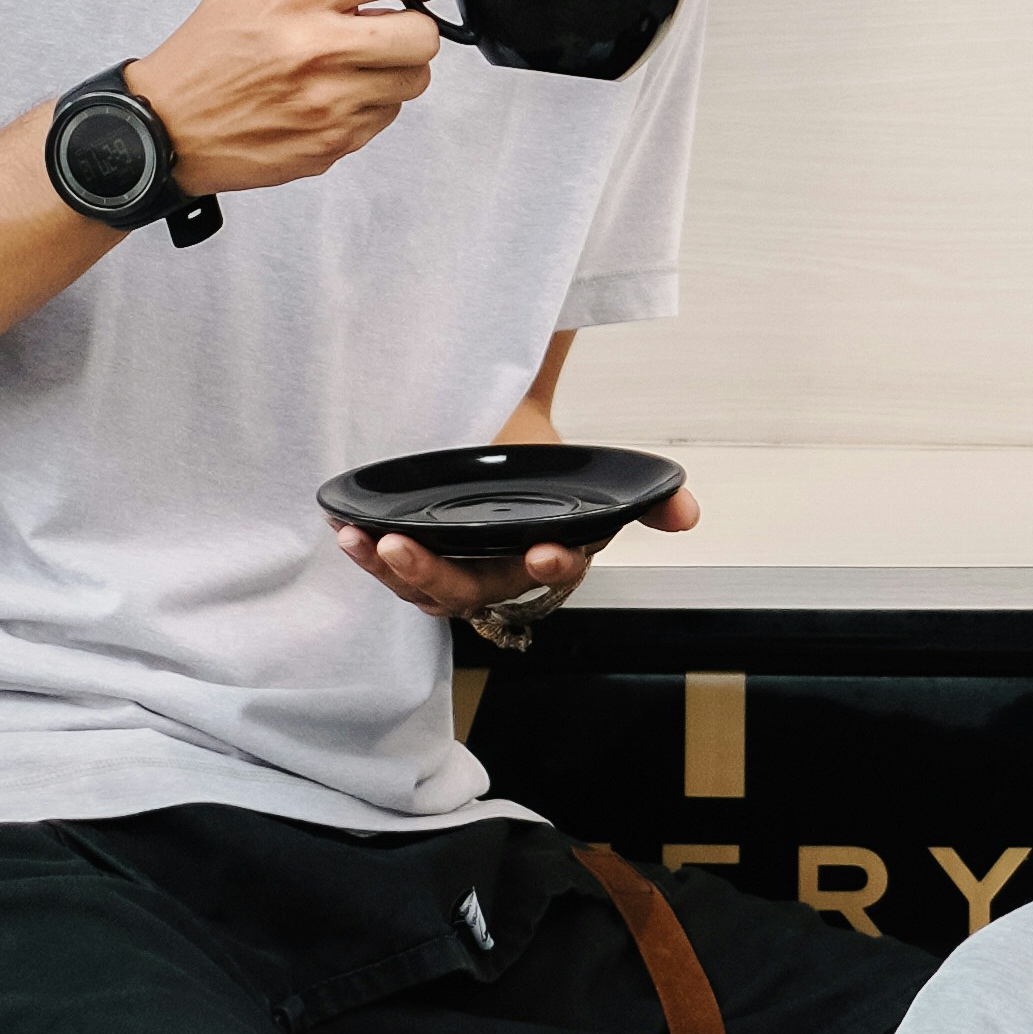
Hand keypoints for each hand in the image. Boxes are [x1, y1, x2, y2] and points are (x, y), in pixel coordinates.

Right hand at [124, 0, 448, 197]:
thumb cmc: (210, 49)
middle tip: (385, 26)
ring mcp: (326, 103)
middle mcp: (315, 48)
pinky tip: (334, 93)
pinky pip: (387, 116)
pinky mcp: (331, 143)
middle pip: (423, 34)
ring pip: (414, 79)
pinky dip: (371, 103)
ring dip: (395, 68)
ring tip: (354, 62)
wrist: (166, 125)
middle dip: (413, 26)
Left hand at [335, 478, 701, 624]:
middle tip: (403, 547)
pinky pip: (391, 571)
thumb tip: (688, 514)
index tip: (548, 551)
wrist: (507, 441)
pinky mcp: (417, 559)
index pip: (555, 573)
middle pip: (468, 591)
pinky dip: (366, 557)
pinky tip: (344, 531)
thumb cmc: (548, 467)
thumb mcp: (598, 482)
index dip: (554, 568)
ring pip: (422, 589)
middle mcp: (499, 574)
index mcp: (547, 558)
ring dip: (389, 571)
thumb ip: (646, 501)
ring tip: (363, 542)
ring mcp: (454, 570)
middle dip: (434, 576)